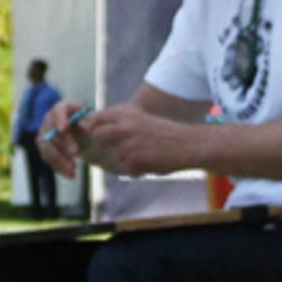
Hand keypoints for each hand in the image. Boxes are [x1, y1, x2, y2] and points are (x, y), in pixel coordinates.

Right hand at [41, 105, 88, 180]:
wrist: (80, 135)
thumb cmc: (86, 126)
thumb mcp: (91, 124)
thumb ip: (90, 123)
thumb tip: (86, 128)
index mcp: (62, 109)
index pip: (58, 110)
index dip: (59, 118)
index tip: (62, 129)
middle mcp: (49, 120)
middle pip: (52, 131)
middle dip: (63, 143)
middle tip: (76, 152)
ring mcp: (44, 134)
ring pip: (47, 148)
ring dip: (59, 159)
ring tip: (74, 170)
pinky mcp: (44, 148)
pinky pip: (48, 158)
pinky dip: (59, 167)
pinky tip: (71, 175)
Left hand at [76, 103, 196, 176]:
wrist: (188, 144)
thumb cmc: (165, 132)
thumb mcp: (141, 118)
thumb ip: (119, 121)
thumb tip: (95, 129)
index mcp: (126, 113)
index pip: (97, 119)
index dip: (93, 128)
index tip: (95, 136)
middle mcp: (124, 127)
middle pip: (96, 136)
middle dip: (99, 144)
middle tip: (109, 150)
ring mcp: (128, 145)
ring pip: (109, 155)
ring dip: (119, 159)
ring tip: (140, 156)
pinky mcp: (133, 162)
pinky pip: (123, 168)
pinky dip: (132, 168)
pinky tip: (147, 163)